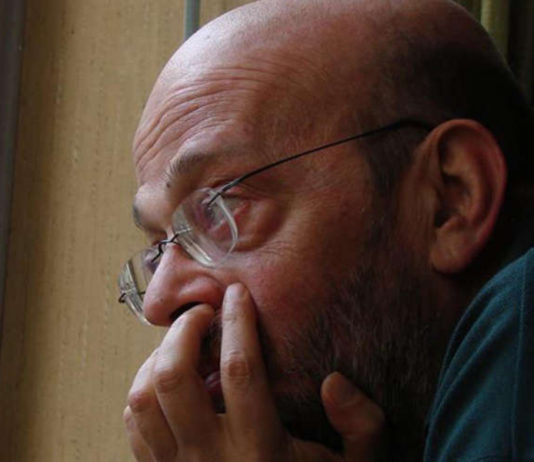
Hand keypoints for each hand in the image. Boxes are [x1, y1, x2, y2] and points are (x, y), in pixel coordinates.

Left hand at [124, 283, 386, 460]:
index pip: (240, 369)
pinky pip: (134, 426)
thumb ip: (362, 426)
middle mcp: (209, 459)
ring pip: (143, 400)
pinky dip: (143, 392)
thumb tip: (335, 382)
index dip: (237, 322)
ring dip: (156, 359)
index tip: (237, 293)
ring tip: (180, 344)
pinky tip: (166, 381)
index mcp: (259, 450)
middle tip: (201, 314)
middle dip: (183, 332)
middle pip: (173, 377)